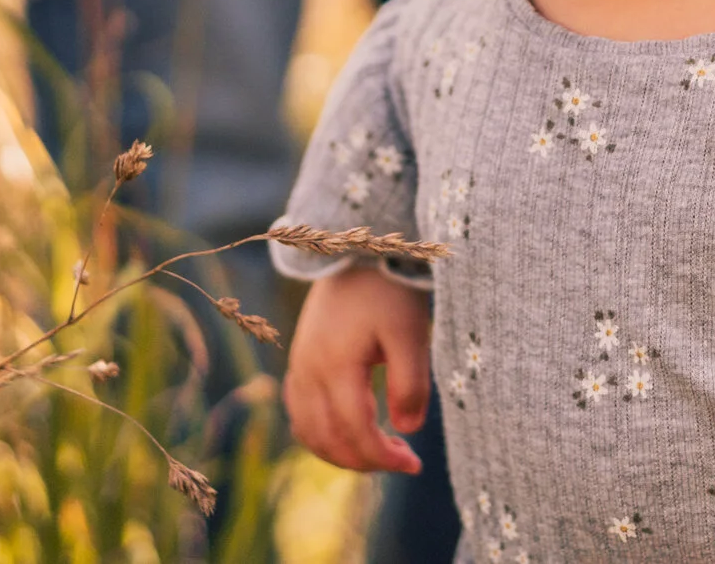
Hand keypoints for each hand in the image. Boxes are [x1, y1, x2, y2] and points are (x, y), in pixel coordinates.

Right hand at [285, 264, 433, 474]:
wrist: (355, 250)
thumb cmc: (389, 289)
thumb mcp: (410, 333)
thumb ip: (410, 383)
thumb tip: (408, 430)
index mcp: (336, 366)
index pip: (355, 432)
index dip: (383, 456)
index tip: (414, 464)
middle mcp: (309, 371)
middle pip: (329, 439)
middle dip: (365, 461)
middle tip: (402, 460)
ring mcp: (299, 366)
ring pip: (309, 431)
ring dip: (341, 452)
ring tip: (379, 451)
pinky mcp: (300, 360)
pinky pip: (300, 412)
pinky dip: (321, 434)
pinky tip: (348, 432)